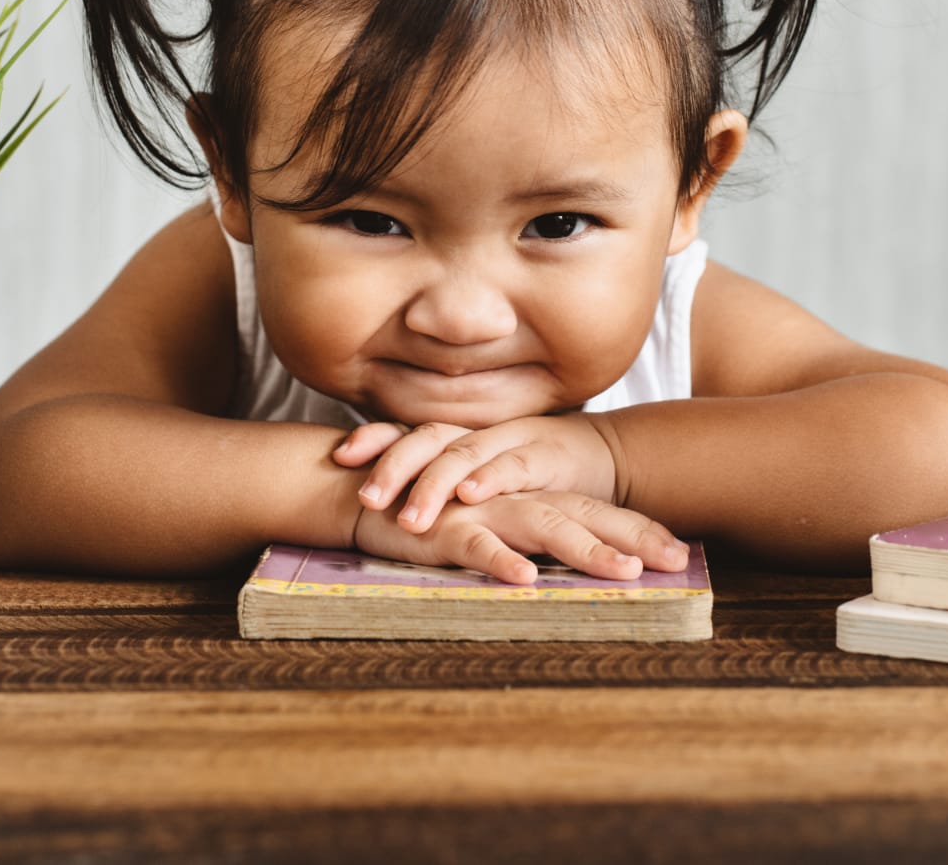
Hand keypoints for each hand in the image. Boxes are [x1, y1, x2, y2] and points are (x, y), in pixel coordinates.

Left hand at [334, 414, 618, 532]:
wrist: (607, 457)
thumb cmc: (538, 472)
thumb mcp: (486, 473)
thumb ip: (446, 479)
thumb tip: (384, 496)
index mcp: (462, 436)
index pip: (411, 430)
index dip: (376, 437)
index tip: (339, 455)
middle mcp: (481, 433)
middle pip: (428, 438)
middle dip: (394, 465)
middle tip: (366, 498)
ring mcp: (513, 441)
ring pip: (464, 453)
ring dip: (434, 484)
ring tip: (409, 517)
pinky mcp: (548, 458)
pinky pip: (515, 465)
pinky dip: (490, 478)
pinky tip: (470, 495)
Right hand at [350, 487, 689, 584]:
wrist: (362, 491)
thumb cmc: (432, 515)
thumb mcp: (488, 525)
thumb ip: (527, 538)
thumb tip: (572, 568)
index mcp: (529, 499)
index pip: (594, 511)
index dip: (638, 530)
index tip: (682, 555)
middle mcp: (515, 501)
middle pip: (583, 515)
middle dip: (631, 538)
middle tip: (674, 561)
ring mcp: (483, 513)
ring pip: (542, 527)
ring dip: (584, 550)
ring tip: (624, 572)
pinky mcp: (446, 530)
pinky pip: (478, 546)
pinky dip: (502, 561)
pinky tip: (526, 579)